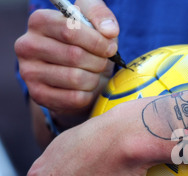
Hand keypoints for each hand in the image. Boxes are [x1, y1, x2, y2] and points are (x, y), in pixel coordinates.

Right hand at [15, 0, 118, 122]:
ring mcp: (29, 72)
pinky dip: (88, 95)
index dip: (97, 41)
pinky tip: (86, 89)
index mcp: (39, 21)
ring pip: (75, 78)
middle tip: (102, 63)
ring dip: (94, 78)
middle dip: (98, 61)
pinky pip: (74, 98)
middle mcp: (27, 45)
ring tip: (93, 74)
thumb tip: (109, 31)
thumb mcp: (94, 23)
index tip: (110, 48)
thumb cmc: (87, 45)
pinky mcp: (38, 95)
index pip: (70, 30)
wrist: (79, 75)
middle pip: (74, 55)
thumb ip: (101, 16)